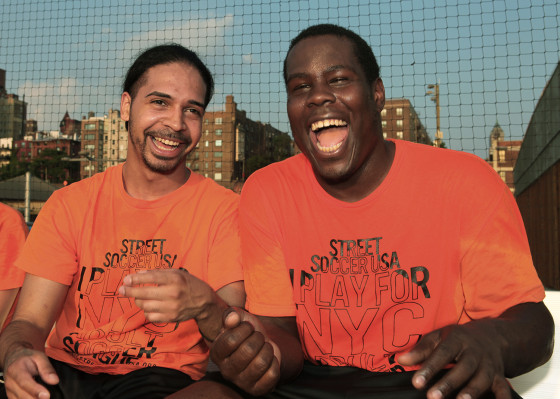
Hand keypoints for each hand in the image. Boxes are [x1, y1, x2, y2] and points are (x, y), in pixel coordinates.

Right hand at [3, 347, 58, 398]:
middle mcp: (10, 382)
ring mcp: (9, 391)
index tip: (46, 395)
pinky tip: (37, 397)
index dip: (35, 390)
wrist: (14, 359)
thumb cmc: (27, 358)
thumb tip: (54, 380)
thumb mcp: (39, 357)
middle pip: (23, 395)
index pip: (25, 383)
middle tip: (48, 397)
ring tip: (43, 395)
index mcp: (16, 370)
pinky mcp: (11, 396)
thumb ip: (47, 368)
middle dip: (36, 398)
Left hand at [118, 269, 212, 322]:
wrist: (203, 301)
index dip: (136, 279)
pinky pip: (150, 316)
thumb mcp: (176, 273)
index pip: (151, 278)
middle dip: (129, 291)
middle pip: (144, 293)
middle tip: (121, 290)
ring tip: (140, 297)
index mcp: (174, 279)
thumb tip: (138, 274)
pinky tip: (149, 306)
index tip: (126, 280)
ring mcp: (171, 307)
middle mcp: (172, 293)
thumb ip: (157, 273)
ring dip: (139, 301)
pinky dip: (147, 311)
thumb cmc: (187, 284)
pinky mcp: (170, 317)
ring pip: (145, 306)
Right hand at [211, 308, 280, 395]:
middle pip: (248, 351)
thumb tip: (232, 318)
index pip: (230, 340)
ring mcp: (241, 382)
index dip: (245, 329)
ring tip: (264, 347)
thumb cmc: (248, 332)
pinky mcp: (257, 389)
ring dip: (267, 349)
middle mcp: (226, 371)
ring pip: (261, 363)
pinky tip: (269, 359)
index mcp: (217, 353)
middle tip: (258, 337)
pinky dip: (274, 362)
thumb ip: (232, 314)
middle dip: (258, 338)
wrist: (262, 346)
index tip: (248, 327)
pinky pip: (271, 374)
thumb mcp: (239, 318)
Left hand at [397, 321, 511, 398]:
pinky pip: (503, 389)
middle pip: (462, 368)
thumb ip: (421, 350)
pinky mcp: (500, 377)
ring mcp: (489, 365)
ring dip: (472, 391)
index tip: (416, 382)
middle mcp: (475, 352)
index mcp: (457, 339)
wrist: (492, 336)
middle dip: (448, 383)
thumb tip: (401, 360)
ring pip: (481, 379)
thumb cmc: (459, 338)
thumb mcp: (438, 337)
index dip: (429, 367)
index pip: (442, 353)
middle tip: (432, 396)